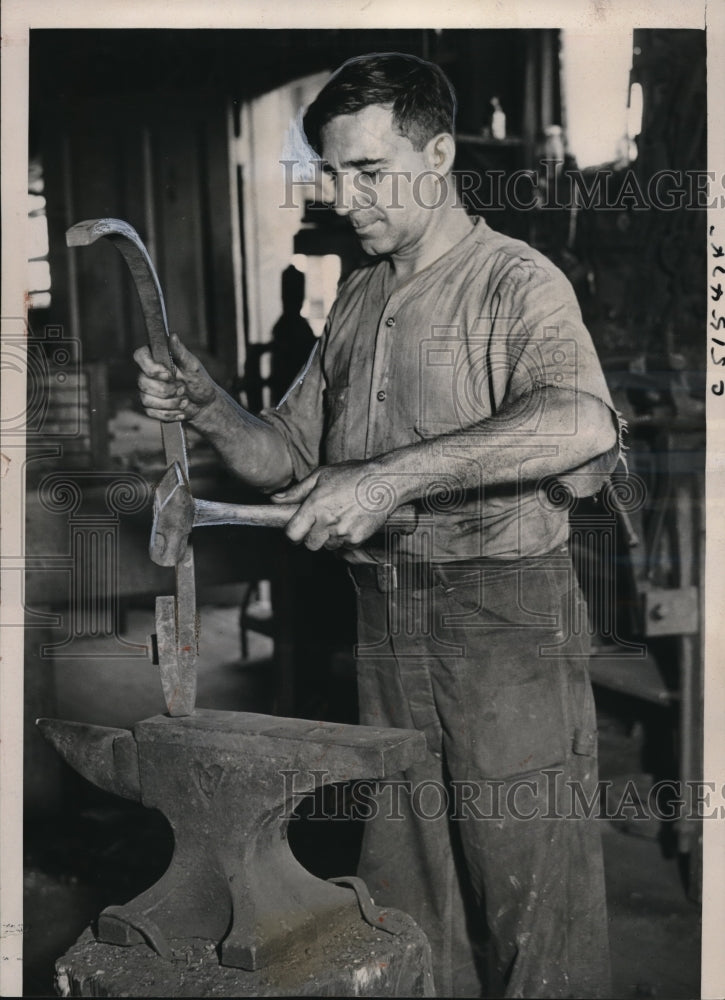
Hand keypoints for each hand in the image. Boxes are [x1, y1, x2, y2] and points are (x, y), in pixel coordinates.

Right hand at [134, 333, 216, 421]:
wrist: (204, 406)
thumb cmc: (199, 382)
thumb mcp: (193, 367)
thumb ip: (181, 352)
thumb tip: (172, 335)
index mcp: (157, 359)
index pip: (140, 356)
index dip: (150, 368)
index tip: (168, 375)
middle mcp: (148, 374)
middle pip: (142, 381)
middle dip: (166, 390)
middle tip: (183, 389)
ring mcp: (147, 391)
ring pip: (146, 399)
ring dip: (169, 403)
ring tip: (184, 400)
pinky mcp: (150, 407)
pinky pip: (150, 412)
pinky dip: (169, 414)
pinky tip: (180, 410)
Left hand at [271, 462, 390, 551]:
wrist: (385, 481)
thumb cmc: (352, 475)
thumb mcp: (321, 476)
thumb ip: (296, 491)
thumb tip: (275, 499)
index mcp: (315, 506)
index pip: (293, 534)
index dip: (292, 534)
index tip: (296, 529)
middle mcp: (328, 521)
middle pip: (309, 544)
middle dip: (311, 536)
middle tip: (320, 522)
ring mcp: (343, 532)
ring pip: (327, 546)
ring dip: (329, 537)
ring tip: (339, 518)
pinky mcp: (357, 539)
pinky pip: (344, 546)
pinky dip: (345, 538)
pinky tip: (351, 521)